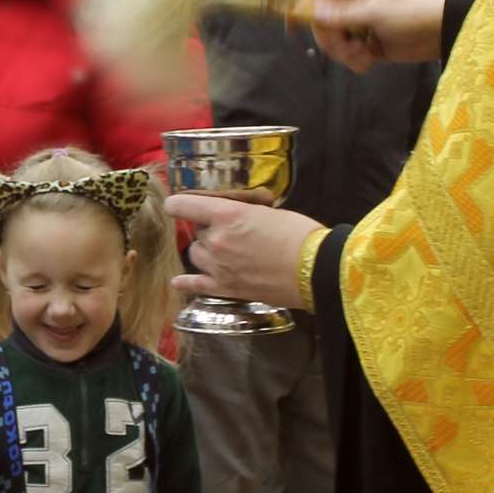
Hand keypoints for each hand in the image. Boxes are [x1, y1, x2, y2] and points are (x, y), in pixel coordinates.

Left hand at [166, 196, 323, 309]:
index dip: (177, 203)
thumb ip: (241, 214)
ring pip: (196, 255)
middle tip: (231, 231)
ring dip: (205, 251)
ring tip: (223, 250)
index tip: (176, 204)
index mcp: (227, 215)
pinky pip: (197, 285)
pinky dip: (186, 283)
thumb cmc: (299, 235)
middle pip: (197, 232)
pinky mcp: (227, 289)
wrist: (317, 269)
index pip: (183, 205)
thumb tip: (231, 218)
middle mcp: (217, 240)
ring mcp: (219, 267)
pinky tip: (177, 282)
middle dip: (209, 229)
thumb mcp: (267, 212)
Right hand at [306, 0, 443, 71]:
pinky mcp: (365, 46)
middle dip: (330, 41)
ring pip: (333, 44)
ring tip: (364, 56)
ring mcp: (357, 28)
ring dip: (344, 54)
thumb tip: (312, 11)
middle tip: (348, 47)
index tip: (291, 27)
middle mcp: (349, 9)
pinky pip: (348, 55)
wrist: (436, 33)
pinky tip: (369, 61)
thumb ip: (342, 15)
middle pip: (320, 26)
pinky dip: (355, 61)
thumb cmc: (409, 15)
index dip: (299, 6)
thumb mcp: (373, 13)